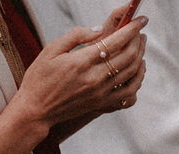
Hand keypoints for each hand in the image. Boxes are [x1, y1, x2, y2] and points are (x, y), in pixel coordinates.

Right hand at [15, 14, 147, 131]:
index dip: (131, 29)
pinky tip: (138, 70)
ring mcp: (102, 94)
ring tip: (141, 46)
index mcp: (81, 62)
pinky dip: (138, 80)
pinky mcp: (104, 105)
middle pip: (128, 57)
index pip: (115, 42)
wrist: (37, 108)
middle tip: (140, 31)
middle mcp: (95, 79)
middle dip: (138, 41)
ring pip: (133, 74)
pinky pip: (130, 94)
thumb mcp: (51, 50)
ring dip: (141, 57)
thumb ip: (76, 36)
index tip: (140, 20)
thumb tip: (99, 29)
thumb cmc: (40, 77)